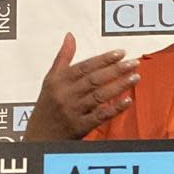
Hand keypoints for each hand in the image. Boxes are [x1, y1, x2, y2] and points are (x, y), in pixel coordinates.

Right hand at [24, 32, 139, 140]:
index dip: (104, 59)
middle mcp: (66, 95)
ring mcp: (73, 111)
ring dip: (119, 86)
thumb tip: (70, 36)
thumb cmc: (46, 107)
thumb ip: (63, 58)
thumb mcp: (50, 80)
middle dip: (116, 70)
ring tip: (135, 77)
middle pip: (94, 80)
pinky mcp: (80, 127)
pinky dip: (115, 108)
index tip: (121, 53)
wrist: (38, 137)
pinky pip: (101, 116)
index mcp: (58, 81)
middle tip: (133, 63)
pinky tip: (128, 100)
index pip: (84, 67)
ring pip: (100, 96)